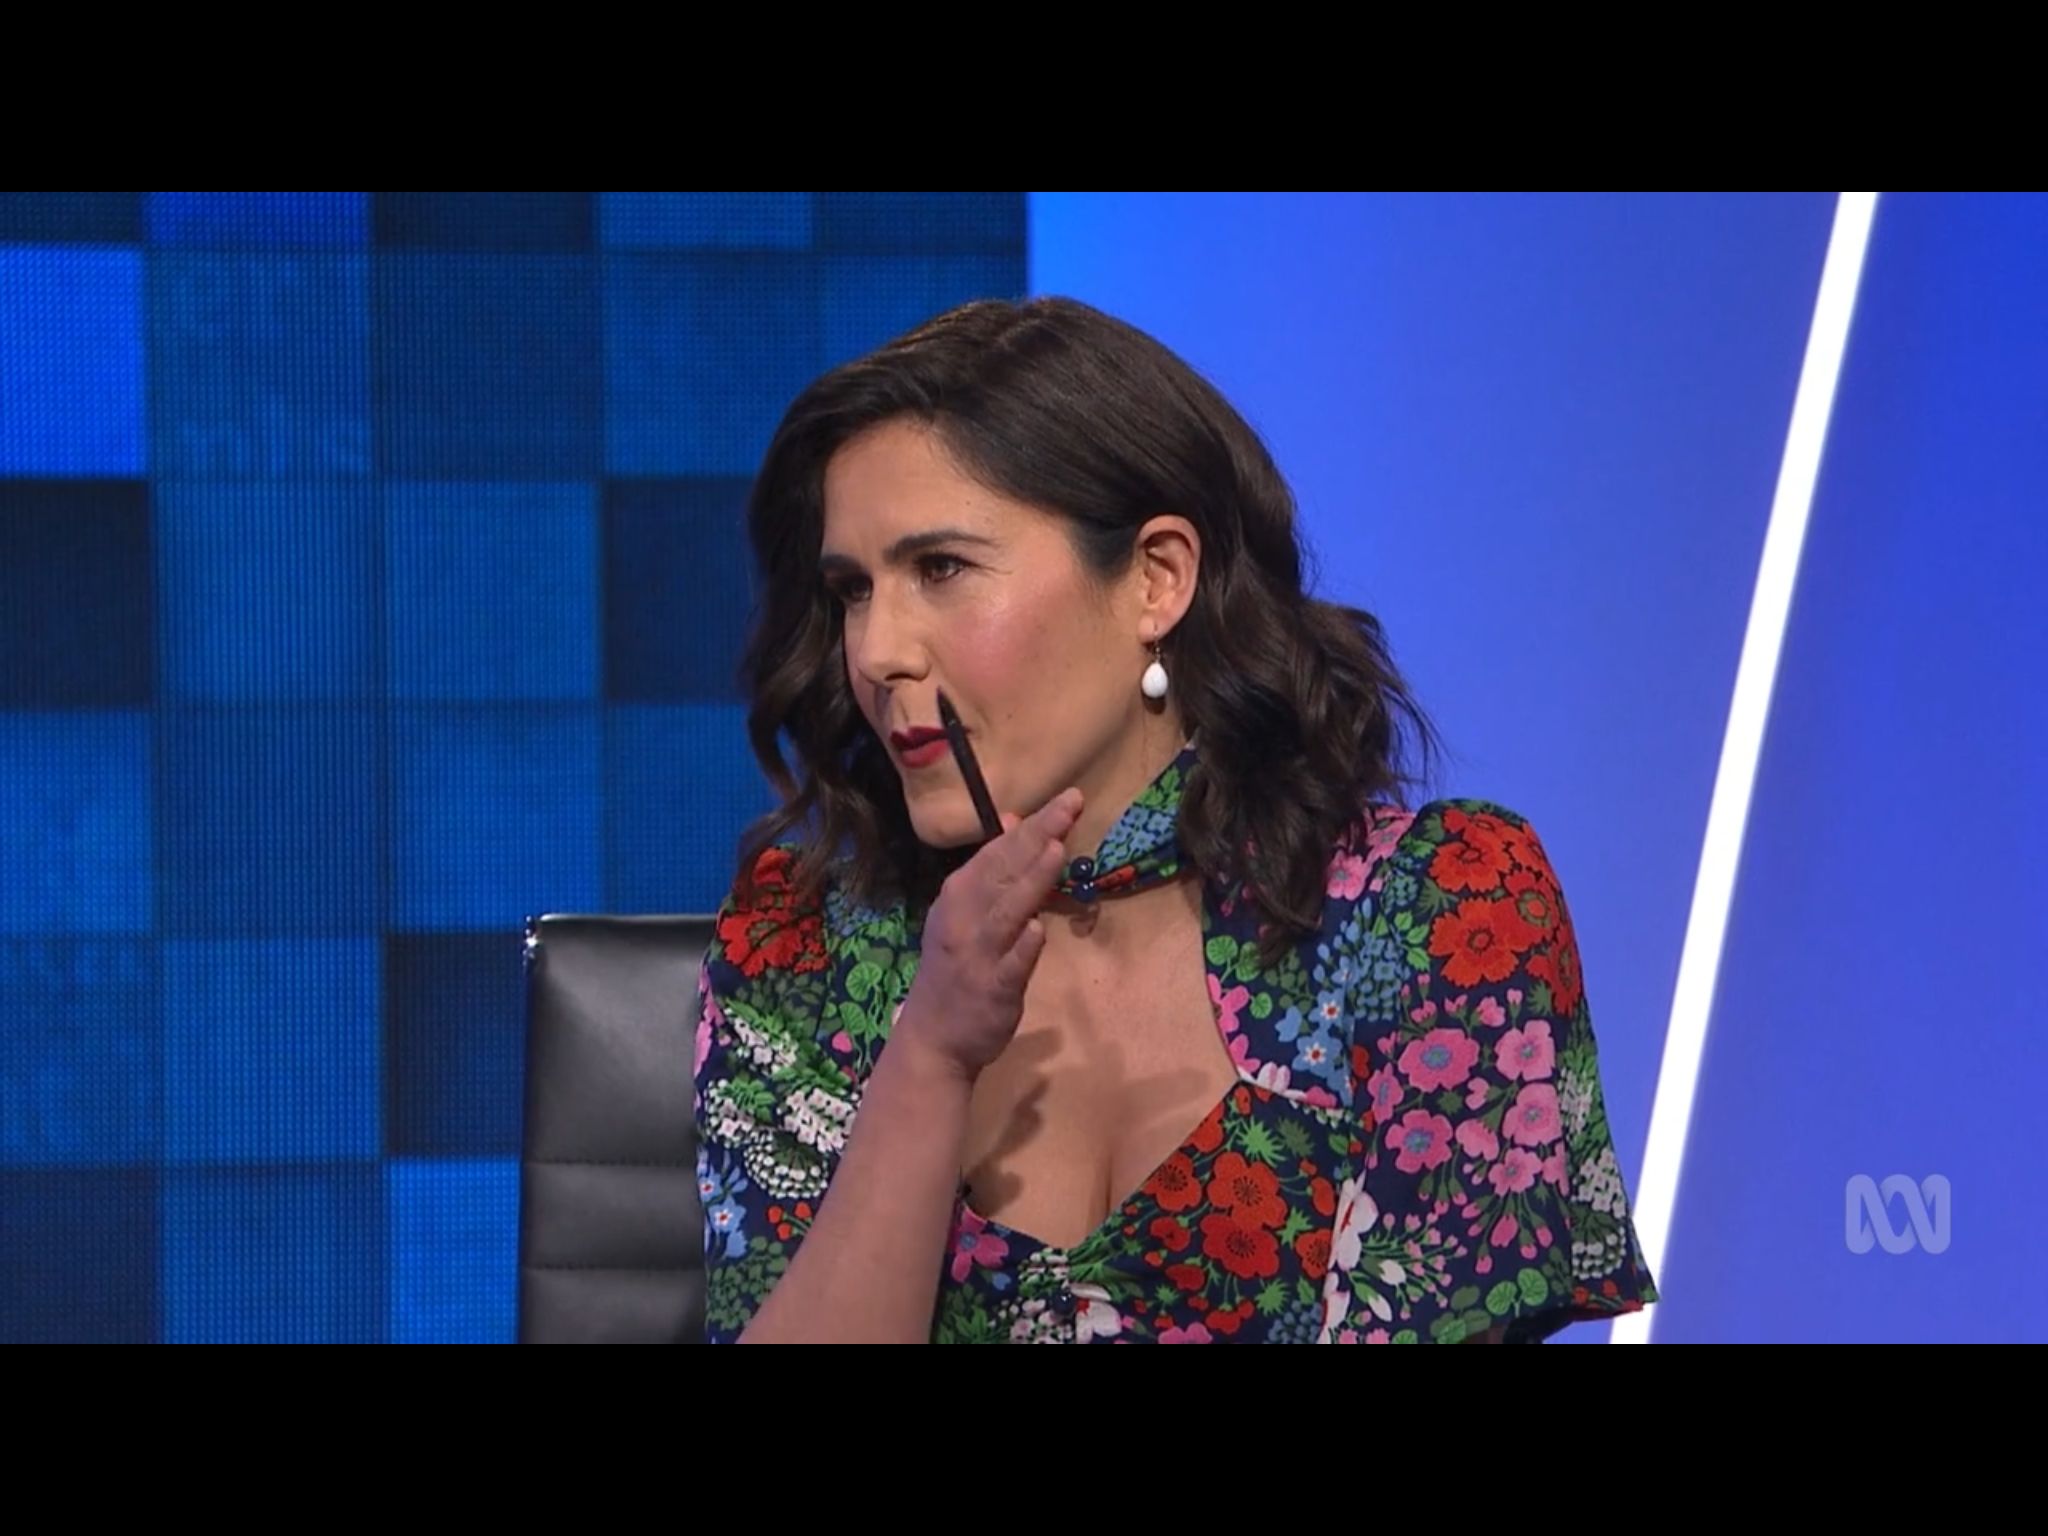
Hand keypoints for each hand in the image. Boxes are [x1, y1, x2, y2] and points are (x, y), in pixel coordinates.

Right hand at [892, 786, 1083, 1082]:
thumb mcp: (966, 914)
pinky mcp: (991, 987)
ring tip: (1057, 850)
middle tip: (1070, 805)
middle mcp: (963, 917)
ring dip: (1031, 881)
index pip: (999, 851)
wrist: (934, 1037)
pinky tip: (1038, 929)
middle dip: (1038, 836)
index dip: (1033, 824)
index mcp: (959, 895)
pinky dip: (1023, 946)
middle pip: (1003, 871)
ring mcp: (976, 953)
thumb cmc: (956, 969)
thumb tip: (1015, 822)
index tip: (1068, 798)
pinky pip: (1010, 964)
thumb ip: (994, 872)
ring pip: (1006, 912)